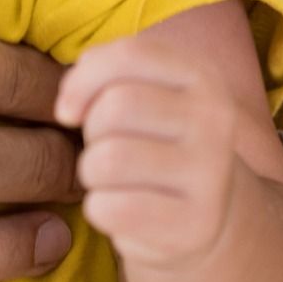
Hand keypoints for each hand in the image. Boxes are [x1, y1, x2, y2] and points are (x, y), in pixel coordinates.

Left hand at [56, 34, 238, 269]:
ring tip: (109, 178)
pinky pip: (114, 209)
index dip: (82, 81)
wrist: (199, 211)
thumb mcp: (131, 91)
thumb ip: (96, 76)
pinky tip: (119, 210)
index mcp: (200, 76)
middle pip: (117, 108)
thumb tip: (67, 108)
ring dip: (91, 171)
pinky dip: (99, 209)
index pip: (129, 56)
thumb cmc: (146, 138)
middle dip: (91, 130)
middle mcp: (215, 119)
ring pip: (111, 159)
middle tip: (103, 147)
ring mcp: (212, 174)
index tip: (68, 110)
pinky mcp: (199, 225)